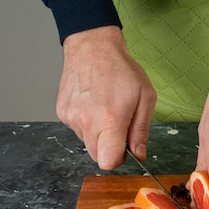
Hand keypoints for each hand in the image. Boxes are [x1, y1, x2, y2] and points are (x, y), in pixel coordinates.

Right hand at [57, 26, 156, 168]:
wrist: (92, 47)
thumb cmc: (121, 69)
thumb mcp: (145, 98)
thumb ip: (141, 130)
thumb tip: (139, 154)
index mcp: (109, 121)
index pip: (108, 162)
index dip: (119, 159)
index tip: (125, 148)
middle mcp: (86, 122)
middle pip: (97, 156)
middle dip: (109, 148)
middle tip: (118, 127)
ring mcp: (71, 118)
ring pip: (87, 143)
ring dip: (98, 134)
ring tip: (105, 110)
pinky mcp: (62, 113)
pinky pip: (77, 129)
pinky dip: (86, 123)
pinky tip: (93, 104)